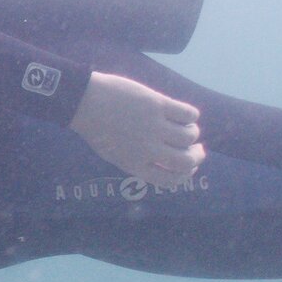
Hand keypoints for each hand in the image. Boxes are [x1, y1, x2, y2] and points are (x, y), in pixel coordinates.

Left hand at [68, 71, 204, 187]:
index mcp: (135, 164)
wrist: (83, 101)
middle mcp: (147, 149)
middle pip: (186, 161)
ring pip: (190, 136)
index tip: (191, 165)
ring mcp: (153, 126)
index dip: (187, 174)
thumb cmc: (97, 126)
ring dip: (193, 133)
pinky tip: (183, 113)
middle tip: (198, 148)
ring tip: (186, 126)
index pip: (171, 180)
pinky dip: (191, 115)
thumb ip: (138, 161)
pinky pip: (189, 114)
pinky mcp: (158, 104)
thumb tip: (167, 163)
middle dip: (197, 156)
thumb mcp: (114, 153)